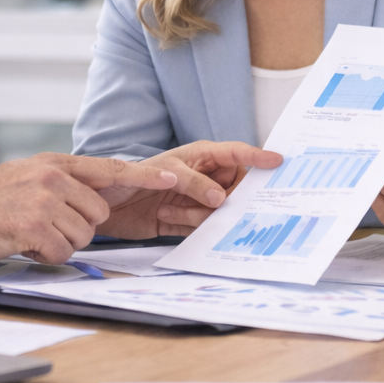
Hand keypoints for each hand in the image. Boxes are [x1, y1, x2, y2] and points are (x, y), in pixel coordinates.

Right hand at [0, 153, 182, 263]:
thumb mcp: (27, 177)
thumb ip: (62, 184)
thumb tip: (95, 203)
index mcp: (55, 164)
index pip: (110, 169)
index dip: (144, 176)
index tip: (174, 178)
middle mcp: (52, 177)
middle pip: (98, 215)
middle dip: (77, 229)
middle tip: (44, 226)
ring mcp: (42, 200)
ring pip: (82, 236)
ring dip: (59, 244)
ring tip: (28, 232)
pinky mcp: (31, 225)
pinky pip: (60, 252)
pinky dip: (44, 255)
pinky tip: (21, 243)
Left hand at [97, 140, 282, 239]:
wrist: (105, 204)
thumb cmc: (131, 176)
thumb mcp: (164, 172)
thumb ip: (194, 184)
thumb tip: (221, 199)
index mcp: (201, 156)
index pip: (236, 154)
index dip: (257, 157)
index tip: (278, 161)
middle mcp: (203, 177)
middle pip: (235, 188)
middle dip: (227, 198)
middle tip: (212, 203)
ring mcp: (196, 199)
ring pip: (220, 211)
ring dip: (198, 214)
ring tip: (169, 209)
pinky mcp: (187, 220)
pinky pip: (204, 227)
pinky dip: (189, 226)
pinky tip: (165, 217)